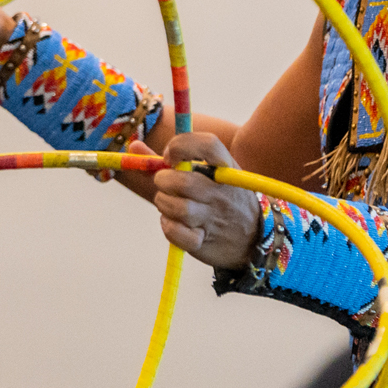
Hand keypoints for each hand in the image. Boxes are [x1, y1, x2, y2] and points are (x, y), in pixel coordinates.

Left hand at [139, 133, 262, 269]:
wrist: (254, 239)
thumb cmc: (221, 199)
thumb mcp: (207, 175)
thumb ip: (168, 161)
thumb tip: (133, 145)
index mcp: (226, 168)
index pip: (208, 145)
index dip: (182, 146)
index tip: (168, 156)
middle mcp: (223, 191)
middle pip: (184, 181)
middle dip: (163, 181)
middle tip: (163, 184)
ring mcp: (215, 218)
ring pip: (177, 208)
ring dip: (163, 204)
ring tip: (168, 204)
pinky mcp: (205, 242)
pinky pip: (175, 233)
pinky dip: (168, 227)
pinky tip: (173, 223)